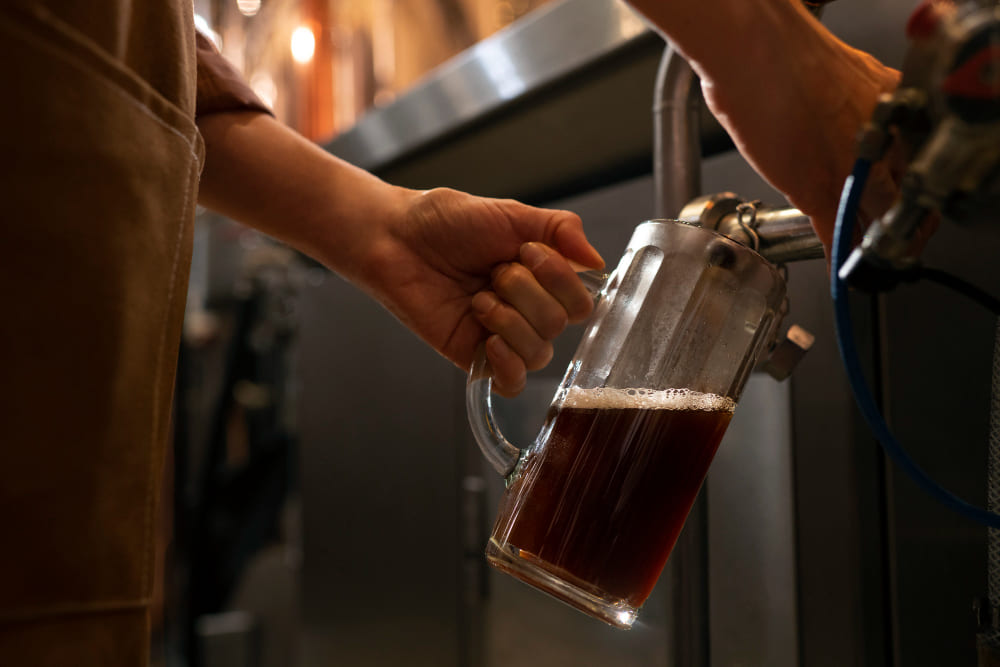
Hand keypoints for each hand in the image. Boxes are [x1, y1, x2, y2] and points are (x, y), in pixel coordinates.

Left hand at [355, 187, 603, 396]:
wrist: (395, 238)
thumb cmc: (445, 222)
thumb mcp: (511, 214)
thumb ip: (560, 229)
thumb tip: (597, 260)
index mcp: (542, 278)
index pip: (581, 300)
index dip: (560, 278)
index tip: (526, 251)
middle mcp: (527, 309)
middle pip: (561, 324)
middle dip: (527, 293)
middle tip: (493, 272)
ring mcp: (502, 334)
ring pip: (540, 352)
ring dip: (510, 320)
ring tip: (479, 299)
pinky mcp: (474, 356)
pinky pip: (513, 382)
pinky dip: (509, 365)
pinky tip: (491, 341)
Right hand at [696, 8, 902, 253]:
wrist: (759, 54)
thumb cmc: (786, 52)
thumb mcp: (845, 72)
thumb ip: (851, 99)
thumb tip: (839, 112)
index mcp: (892, 107)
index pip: (911, 157)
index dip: (905, 183)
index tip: (904, 198)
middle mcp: (882, 140)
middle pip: (903, 194)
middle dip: (898, 222)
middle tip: (893, 240)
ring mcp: (853, 169)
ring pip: (875, 218)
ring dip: (872, 245)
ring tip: (869, 262)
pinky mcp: (819, 191)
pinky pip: (835, 233)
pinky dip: (836, 257)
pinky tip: (837, 272)